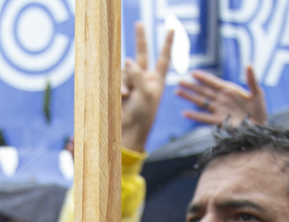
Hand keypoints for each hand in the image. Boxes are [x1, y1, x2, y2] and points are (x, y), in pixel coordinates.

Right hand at [121, 22, 173, 153]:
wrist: (131, 130)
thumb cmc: (144, 114)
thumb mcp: (147, 93)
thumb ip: (138, 74)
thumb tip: (128, 61)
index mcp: (157, 80)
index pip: (163, 57)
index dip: (167, 44)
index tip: (171, 29)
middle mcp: (144, 78)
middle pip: (143, 54)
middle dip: (140, 39)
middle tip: (139, 23)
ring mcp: (131, 83)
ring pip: (125, 70)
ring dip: (126, 81)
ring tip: (128, 95)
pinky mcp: (120, 88)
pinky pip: (118, 79)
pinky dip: (119, 86)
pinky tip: (122, 96)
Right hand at [177, 65, 267, 127]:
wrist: (260, 128)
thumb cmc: (260, 111)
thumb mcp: (257, 93)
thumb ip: (251, 79)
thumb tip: (248, 64)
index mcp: (229, 91)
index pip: (213, 82)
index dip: (203, 77)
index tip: (192, 72)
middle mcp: (221, 100)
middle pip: (203, 91)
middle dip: (191, 86)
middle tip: (179, 81)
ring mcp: (218, 110)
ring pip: (201, 102)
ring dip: (189, 97)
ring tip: (177, 92)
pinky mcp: (219, 121)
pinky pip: (204, 118)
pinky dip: (195, 115)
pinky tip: (185, 113)